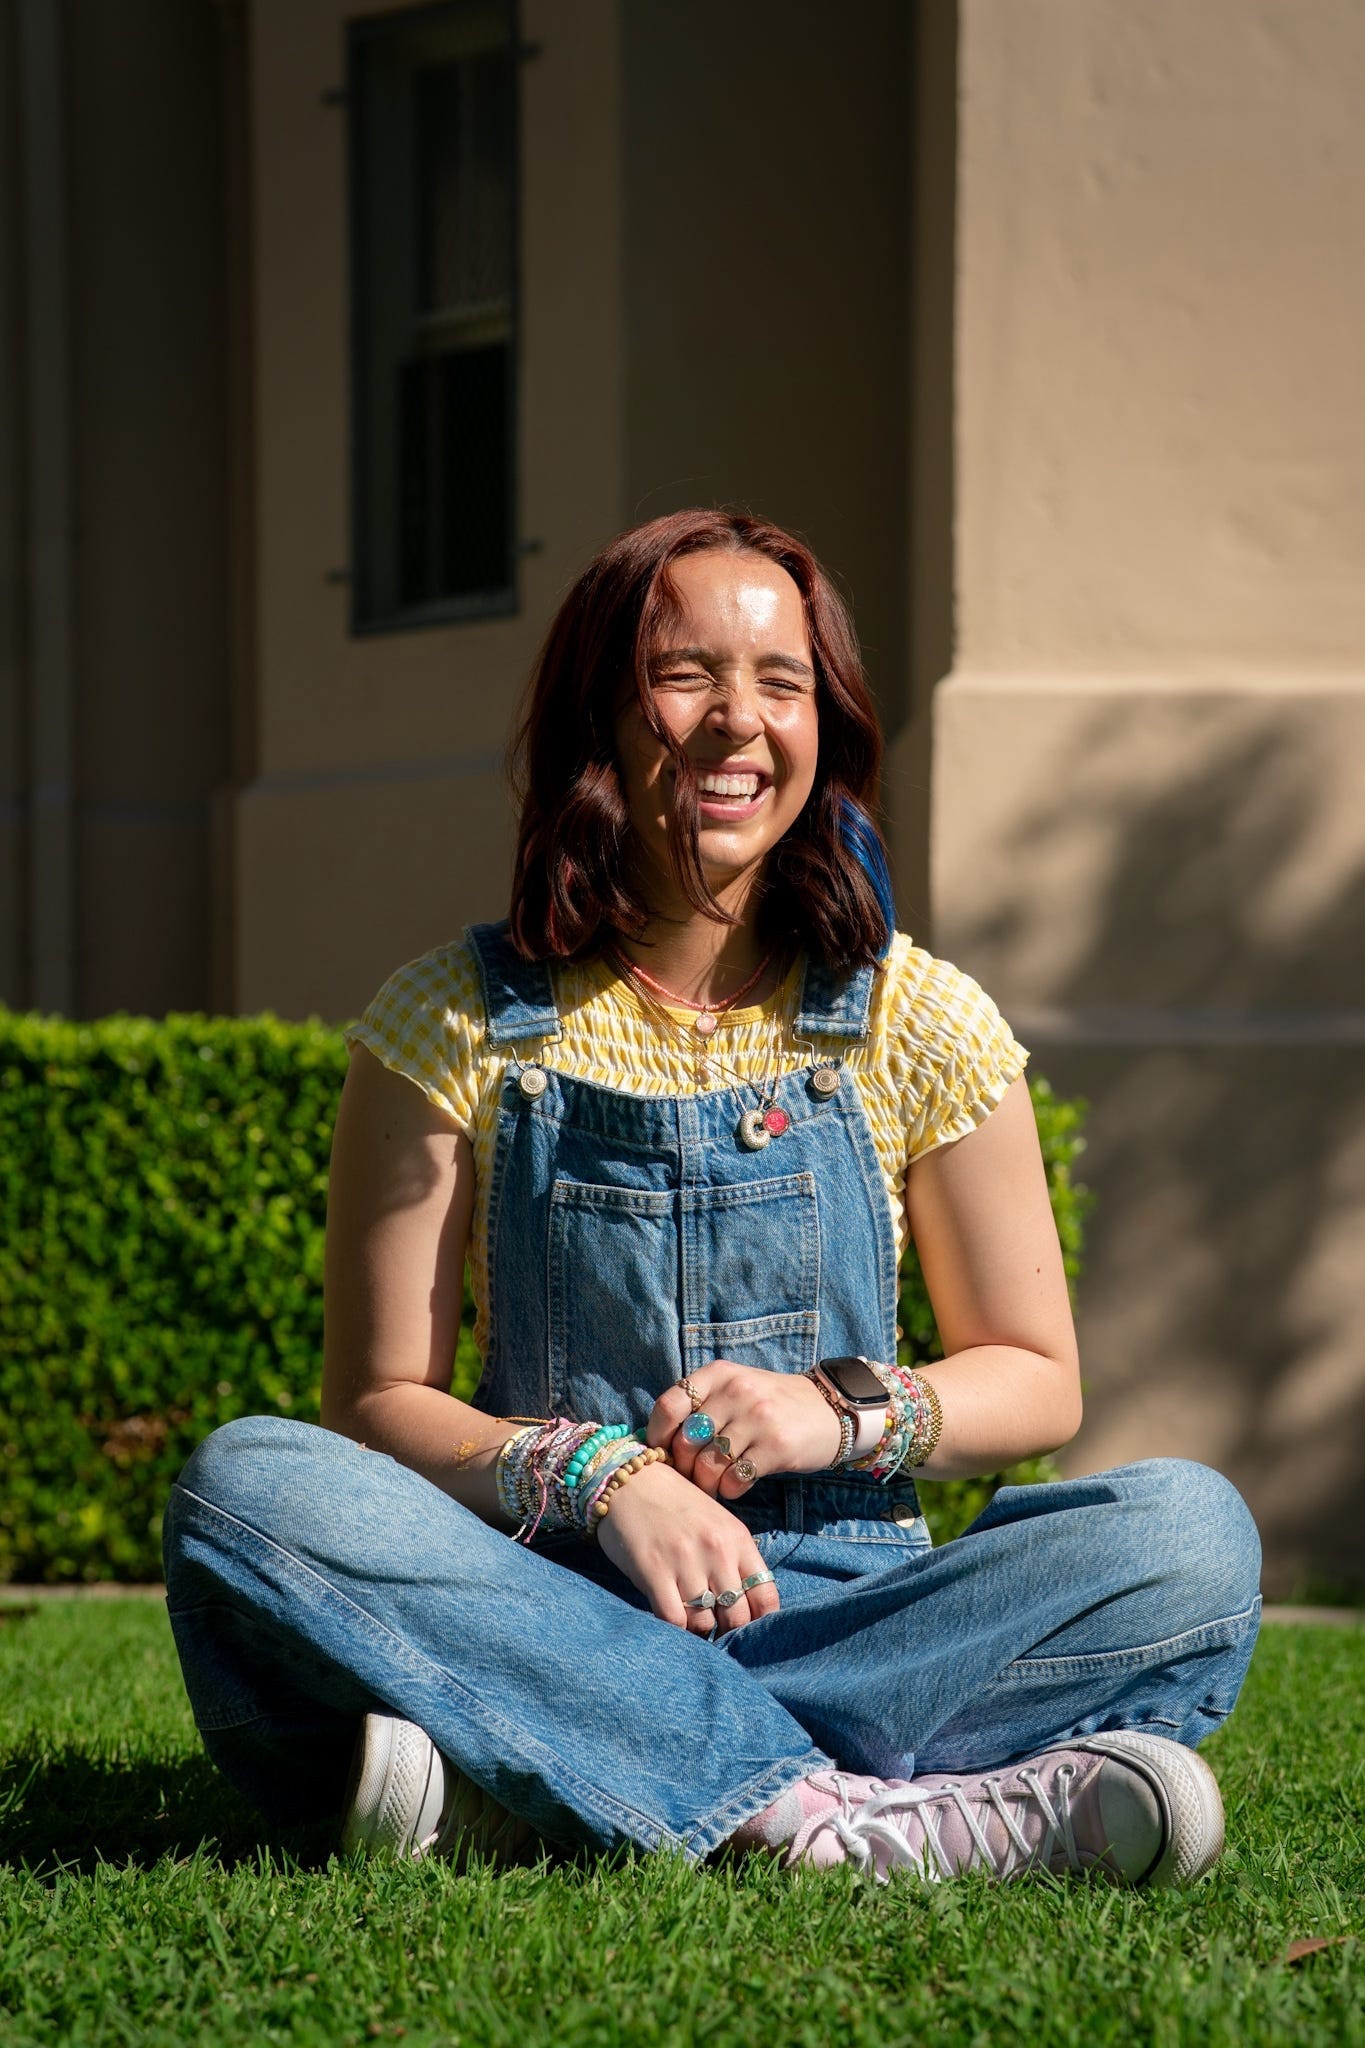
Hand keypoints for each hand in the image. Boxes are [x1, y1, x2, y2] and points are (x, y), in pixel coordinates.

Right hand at [594, 1458, 779, 1637]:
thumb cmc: (674, 1504)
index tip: (745, 1628)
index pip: (766, 1597)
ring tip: (690, 1622)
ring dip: (698, 1631)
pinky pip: (674, 1620)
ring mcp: (686, 1562)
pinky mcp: (654, 1572)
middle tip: (714, 1629)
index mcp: (738, 1538)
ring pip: (704, 1623)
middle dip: (726, 1630)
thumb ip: (733, 1560)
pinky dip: (674, 1629)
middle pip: (737, 1617)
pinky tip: (671, 1620)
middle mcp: (717, 1551)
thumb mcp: (716, 1523)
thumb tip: (744, 1608)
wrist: (628, 1479)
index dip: (759, 1623)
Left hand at [646, 1360, 843, 1500]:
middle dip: (682, 1467)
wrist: (830, 1409)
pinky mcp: (776, 1446)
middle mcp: (736, 1391)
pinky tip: (735, 1486)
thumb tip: (658, 1445)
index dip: (657, 1435)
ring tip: (713, 1485)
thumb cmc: (771, 1404)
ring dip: (706, 1484)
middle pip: (686, 1441)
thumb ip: (700, 1406)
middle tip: (691, 1477)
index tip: (661, 1453)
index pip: (669, 1405)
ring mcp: (758, 1417)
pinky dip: (729, 1490)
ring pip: (708, 1464)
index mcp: (719, 1374)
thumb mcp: (735, 1388)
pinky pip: (735, 1479)